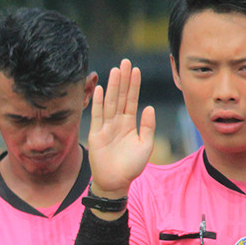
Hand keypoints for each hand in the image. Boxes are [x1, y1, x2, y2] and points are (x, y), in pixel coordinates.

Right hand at [87, 58, 155, 196]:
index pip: (132, 100)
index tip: (136, 69)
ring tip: (115, 70)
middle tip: (125, 62)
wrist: (116, 182)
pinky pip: (97, 116)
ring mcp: (106, 127)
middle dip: (123, 79)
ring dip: (113, 86)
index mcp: (130, 123)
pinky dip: (98, 103)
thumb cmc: (132, 166)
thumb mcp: (145, 145)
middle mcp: (117, 122)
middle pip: (120, 96)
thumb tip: (149, 107)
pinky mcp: (96, 135)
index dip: (134, 85)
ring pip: (110, 102)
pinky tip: (100, 89)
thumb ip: (148, 126)